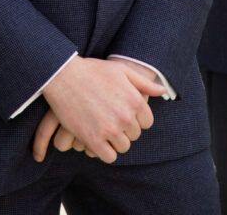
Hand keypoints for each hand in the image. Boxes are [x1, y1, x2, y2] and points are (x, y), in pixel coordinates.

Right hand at [33, 56, 165, 163]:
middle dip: (125, 129)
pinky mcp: (93, 139)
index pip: (147, 122)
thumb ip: (143, 83)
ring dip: (115, 141)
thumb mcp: (121, 70)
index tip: (124, 114)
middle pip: (134, 135)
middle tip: (111, 120)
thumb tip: (161, 90)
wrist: (64, 75)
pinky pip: (109, 156)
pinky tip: (98, 140)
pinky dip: (105, 151)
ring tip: (104, 129)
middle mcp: (125, 116)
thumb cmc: (93, 70)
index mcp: (135, 100)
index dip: (136, 119)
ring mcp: (109, 129)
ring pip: (123, 147)